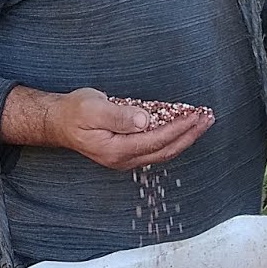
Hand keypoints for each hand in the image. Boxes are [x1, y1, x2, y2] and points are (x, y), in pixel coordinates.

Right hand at [2, 87, 212, 170]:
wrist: (58, 123)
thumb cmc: (75, 113)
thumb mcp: (94, 108)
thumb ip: (120, 115)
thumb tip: (145, 120)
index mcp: (117, 149)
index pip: (158, 139)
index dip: (180, 128)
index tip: (196, 115)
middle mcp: (125, 158)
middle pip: (166, 150)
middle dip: (190, 135)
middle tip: (208, 119)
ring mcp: (126, 158)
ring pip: (164, 151)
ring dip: (185, 137)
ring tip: (201, 121)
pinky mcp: (128, 152)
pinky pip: (156, 147)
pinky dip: (173, 137)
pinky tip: (183, 126)